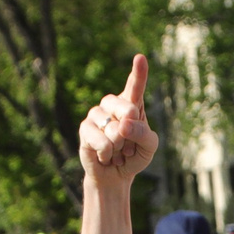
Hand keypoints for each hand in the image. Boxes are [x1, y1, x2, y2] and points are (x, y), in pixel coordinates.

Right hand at [80, 54, 160, 186]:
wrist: (115, 175)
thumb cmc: (134, 156)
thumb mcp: (149, 147)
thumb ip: (143, 133)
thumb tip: (123, 124)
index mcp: (132, 103)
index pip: (135, 85)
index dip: (138, 72)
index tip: (140, 57)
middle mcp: (112, 104)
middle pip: (128, 108)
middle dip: (133, 131)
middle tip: (128, 144)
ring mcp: (97, 114)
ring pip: (115, 129)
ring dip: (120, 147)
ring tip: (116, 150)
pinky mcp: (85, 129)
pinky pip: (103, 142)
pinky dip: (108, 154)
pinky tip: (104, 155)